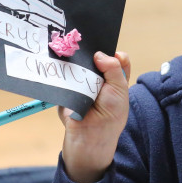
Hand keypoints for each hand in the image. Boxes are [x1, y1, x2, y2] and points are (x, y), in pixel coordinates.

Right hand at [60, 51, 130, 182]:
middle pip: (94, 58)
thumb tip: (99, 55)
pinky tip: (62, 65)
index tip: (106, 51)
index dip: (112, 52)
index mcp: (115, 78)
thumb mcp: (119, 90)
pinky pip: (64, 75)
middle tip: (84, 45)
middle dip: (90, 52)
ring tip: (71, 52)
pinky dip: (64, 71)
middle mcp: (99, 78)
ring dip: (75, 60)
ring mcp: (81, 82)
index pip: (116, 58)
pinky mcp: (67, 87)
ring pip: (78, 64)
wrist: (88, 137)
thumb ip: (114, 69)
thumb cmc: (110, 114)